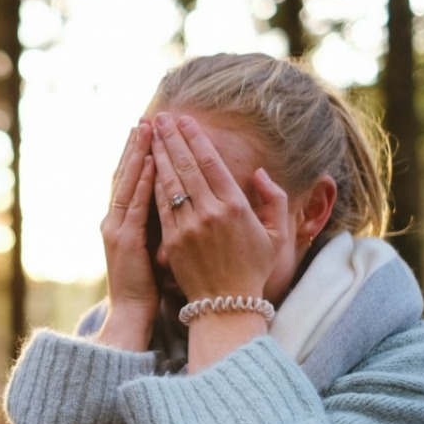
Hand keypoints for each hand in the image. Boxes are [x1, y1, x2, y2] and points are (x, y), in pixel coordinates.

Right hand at [95, 120, 158, 350]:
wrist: (130, 313)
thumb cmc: (145, 286)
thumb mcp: (148, 249)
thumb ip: (154, 224)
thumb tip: (169, 203)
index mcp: (120, 221)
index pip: (129, 180)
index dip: (137, 154)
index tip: (148, 131)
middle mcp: (113, 220)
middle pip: (124, 174)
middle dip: (135, 146)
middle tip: (146, 119)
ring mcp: (117, 228)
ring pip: (127, 183)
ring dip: (138, 154)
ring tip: (147, 129)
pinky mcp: (125, 240)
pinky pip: (135, 205)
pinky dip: (144, 182)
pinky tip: (153, 162)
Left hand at [150, 112, 287, 301]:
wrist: (226, 305)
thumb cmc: (253, 269)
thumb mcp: (276, 235)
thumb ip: (273, 200)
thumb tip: (258, 172)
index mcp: (236, 208)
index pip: (211, 164)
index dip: (196, 139)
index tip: (185, 121)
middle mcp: (210, 213)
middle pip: (186, 167)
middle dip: (171, 139)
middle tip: (160, 118)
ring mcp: (188, 227)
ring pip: (169, 183)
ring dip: (158, 155)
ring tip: (150, 135)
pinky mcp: (171, 241)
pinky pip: (160, 205)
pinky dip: (152, 183)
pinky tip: (146, 167)